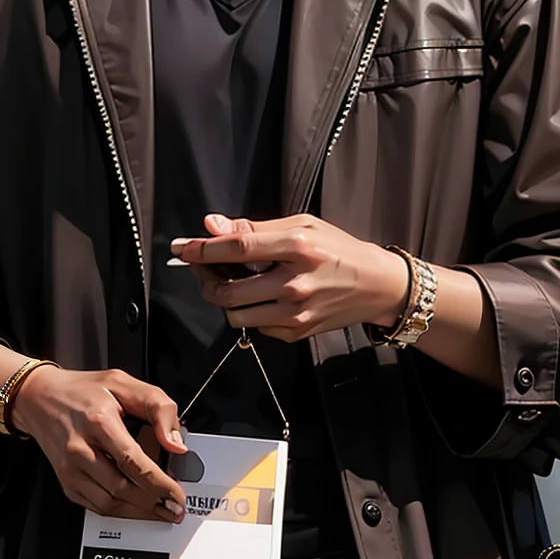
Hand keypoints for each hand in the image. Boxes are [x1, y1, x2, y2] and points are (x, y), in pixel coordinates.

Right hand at [11, 365, 186, 522]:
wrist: (38, 397)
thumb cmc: (82, 390)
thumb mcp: (125, 383)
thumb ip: (158, 408)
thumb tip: (176, 444)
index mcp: (99, 422)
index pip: (133, 463)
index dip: (159, 484)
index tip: (178, 495)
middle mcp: (80, 449)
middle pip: (121, 489)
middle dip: (153, 504)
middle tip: (175, 508)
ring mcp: (69, 469)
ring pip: (107, 504)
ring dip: (138, 512)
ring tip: (161, 510)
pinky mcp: (65, 480)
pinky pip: (94, 506)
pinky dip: (118, 512)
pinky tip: (135, 507)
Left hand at [170, 213, 406, 342]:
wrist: (377, 286)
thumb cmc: (340, 250)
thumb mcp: (303, 225)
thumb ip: (256, 228)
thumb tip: (212, 225)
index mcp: (299, 247)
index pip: (238, 249)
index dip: (203, 248)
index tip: (181, 247)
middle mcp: (296, 284)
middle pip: (228, 291)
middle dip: (205, 280)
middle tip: (202, 267)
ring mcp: (296, 313)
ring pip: (235, 315)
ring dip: (223, 300)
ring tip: (228, 282)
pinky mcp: (297, 333)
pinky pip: (255, 327)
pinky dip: (249, 312)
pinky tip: (259, 297)